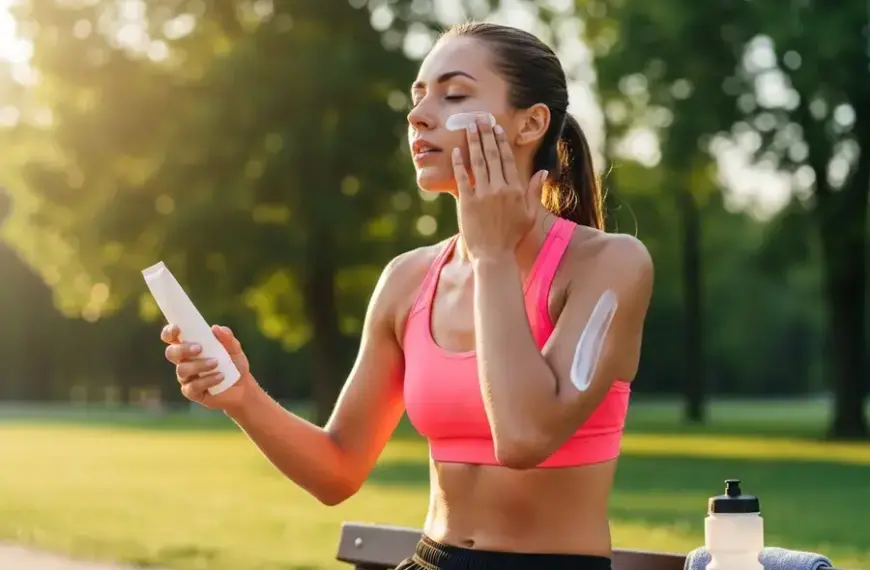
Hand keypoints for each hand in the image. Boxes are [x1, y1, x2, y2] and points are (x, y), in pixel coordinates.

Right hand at [161, 324, 257, 413]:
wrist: (243, 387)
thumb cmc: (234, 365)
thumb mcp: (235, 349)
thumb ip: (227, 338)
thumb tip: (216, 328)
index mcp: (190, 347)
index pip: (172, 338)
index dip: (169, 332)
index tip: (177, 328)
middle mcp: (184, 361)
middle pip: (171, 353)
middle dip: (182, 349)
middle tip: (198, 348)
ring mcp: (186, 378)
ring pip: (182, 370)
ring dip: (198, 365)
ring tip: (216, 363)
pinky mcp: (192, 392)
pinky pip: (192, 387)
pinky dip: (207, 380)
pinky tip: (221, 376)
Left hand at [452, 117, 547, 259]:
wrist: (494, 256)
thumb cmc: (512, 236)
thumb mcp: (529, 214)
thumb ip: (535, 191)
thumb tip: (543, 171)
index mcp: (515, 190)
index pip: (507, 159)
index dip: (501, 141)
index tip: (496, 127)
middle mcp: (500, 189)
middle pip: (492, 155)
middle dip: (486, 134)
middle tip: (480, 118)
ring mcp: (483, 195)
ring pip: (478, 162)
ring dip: (473, 142)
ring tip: (468, 127)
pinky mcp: (467, 203)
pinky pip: (462, 178)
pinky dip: (459, 163)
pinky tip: (455, 151)